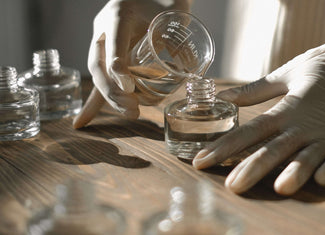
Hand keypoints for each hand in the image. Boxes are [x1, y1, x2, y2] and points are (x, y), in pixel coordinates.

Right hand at [73, 0, 190, 128]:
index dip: (118, 67)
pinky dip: (94, 101)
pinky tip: (82, 122)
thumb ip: (179, 38)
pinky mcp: (107, 55)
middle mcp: (105, 29)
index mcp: (119, 14)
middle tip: (133, 108)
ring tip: (131, 113)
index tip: (129, 88)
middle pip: (99, 64)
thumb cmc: (166, 1)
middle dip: (113, 91)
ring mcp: (103, 42)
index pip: (114, 43)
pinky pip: (100, 79)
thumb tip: (188, 72)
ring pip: (99, 74)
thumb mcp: (173, 14)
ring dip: (111, 99)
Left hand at [193, 10, 324, 194]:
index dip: (223, 147)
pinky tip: (321, 180)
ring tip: (280, 188)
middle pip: (272, 149)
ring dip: (294, 172)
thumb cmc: (323, 66)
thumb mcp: (286, 74)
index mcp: (285, 108)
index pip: (248, 131)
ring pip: (306, 156)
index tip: (202, 161)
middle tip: (232, 187)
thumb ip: (255, 90)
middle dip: (251, 169)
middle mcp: (302, 124)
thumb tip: (224, 96)